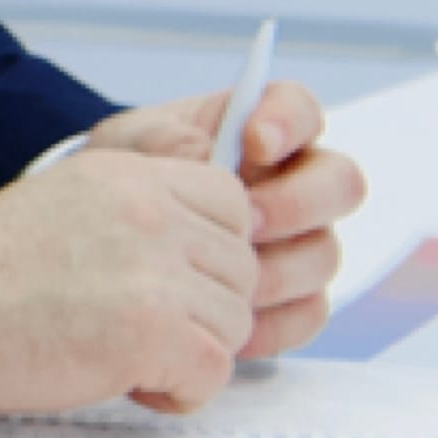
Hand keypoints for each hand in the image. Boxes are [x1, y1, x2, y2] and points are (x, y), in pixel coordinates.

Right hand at [0, 145, 256, 415]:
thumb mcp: (63, 203)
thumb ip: (138, 211)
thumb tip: (205, 250)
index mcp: (128, 175)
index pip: (232, 204)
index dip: (210, 253)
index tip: (167, 281)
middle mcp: (150, 212)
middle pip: (241, 271)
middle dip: (202, 311)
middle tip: (138, 327)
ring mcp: (156, 270)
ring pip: (235, 324)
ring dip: (190, 353)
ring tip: (123, 355)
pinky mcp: (153, 330)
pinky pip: (214, 373)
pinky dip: (179, 391)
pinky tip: (127, 381)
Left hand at [82, 79, 365, 358]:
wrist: (97, 249)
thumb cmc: (122, 185)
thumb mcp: (126, 151)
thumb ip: (161, 142)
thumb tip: (204, 153)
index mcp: (257, 132)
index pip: (300, 109)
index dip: (290, 121)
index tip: (254, 140)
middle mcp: (293, 184)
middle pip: (340, 184)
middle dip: (296, 204)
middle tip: (244, 223)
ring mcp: (299, 243)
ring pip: (323, 254)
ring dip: (276, 271)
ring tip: (217, 281)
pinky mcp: (292, 299)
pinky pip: (307, 313)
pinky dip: (270, 324)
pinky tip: (228, 328)